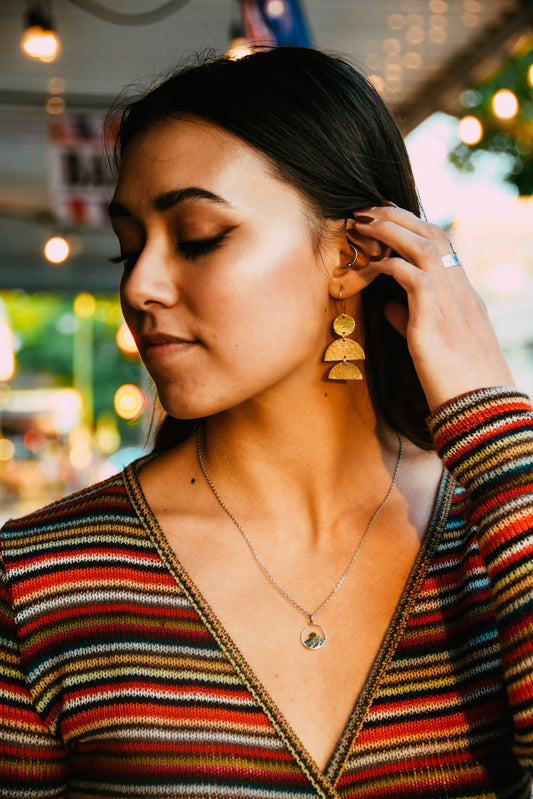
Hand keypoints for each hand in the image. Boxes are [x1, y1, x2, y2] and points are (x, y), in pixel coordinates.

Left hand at [352, 206, 514, 412]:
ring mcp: (452, 303)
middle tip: (367, 208)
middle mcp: (462, 293)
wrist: (482, 413)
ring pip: (424, 246)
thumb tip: (388, 305)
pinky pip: (412, 276)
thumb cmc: (458, 385)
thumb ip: (411, 320)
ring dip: (390, 230)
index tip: (386, 217)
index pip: (443, 245)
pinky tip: (370, 265)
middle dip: (398, 216)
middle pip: (433, 235)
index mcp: (465, 297)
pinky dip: (389, 265)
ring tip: (362, 222)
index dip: (413, 226)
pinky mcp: (436, 320)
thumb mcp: (433, 346)